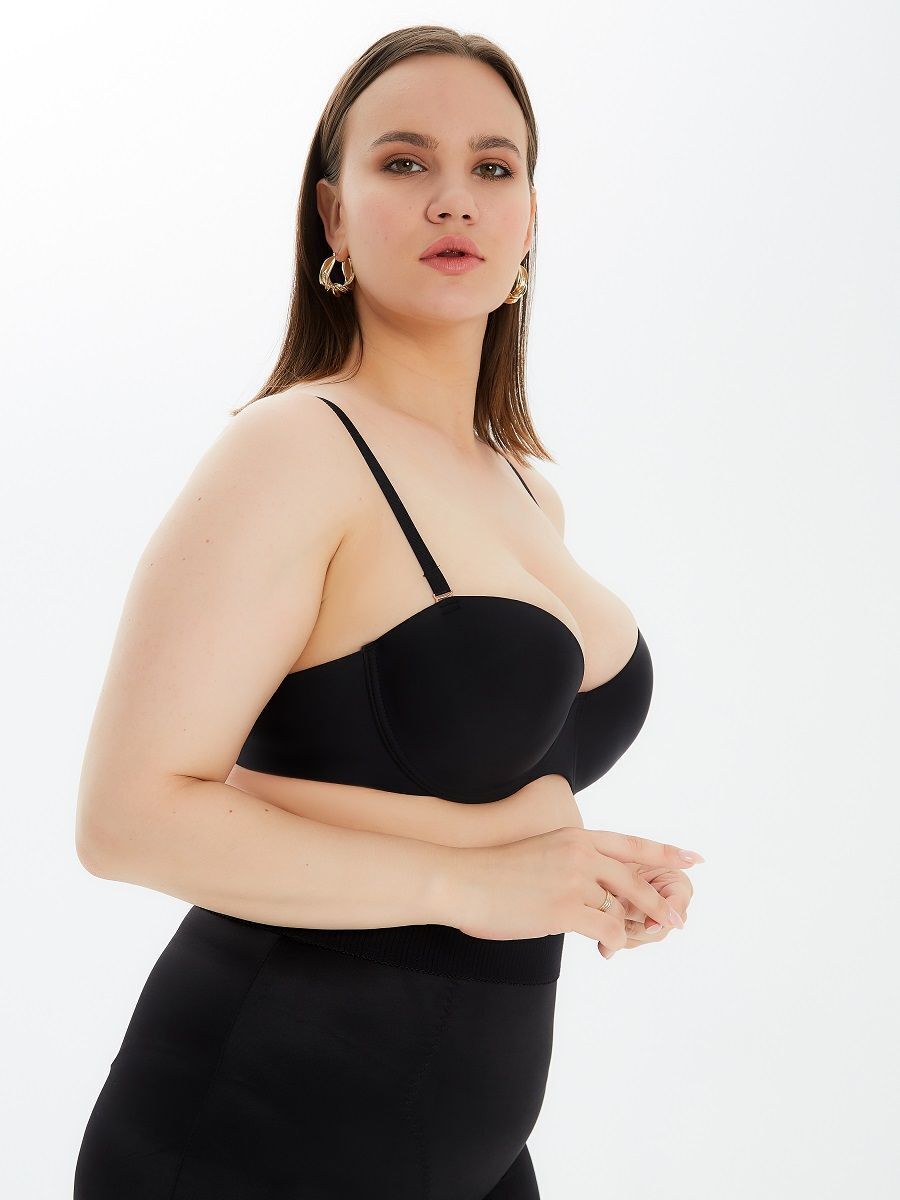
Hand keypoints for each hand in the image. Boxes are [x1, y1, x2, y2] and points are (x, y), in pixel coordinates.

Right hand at [451, 826, 701, 951]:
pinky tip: (607, 950)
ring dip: (630, 928)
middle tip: (680, 918)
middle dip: (661, 902)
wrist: (461, 878)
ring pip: (621, 909)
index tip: (693, 858)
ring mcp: (575, 878)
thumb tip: (586, 883)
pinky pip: (608, 930)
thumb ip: (567, 860)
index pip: (630, 844)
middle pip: (634, 879)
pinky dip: (613, 942)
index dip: (664, 852)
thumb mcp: (537, 850)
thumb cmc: (490, 870)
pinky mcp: (567, 907)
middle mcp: (580, 851)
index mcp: (574, 835)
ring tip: (638, 939)